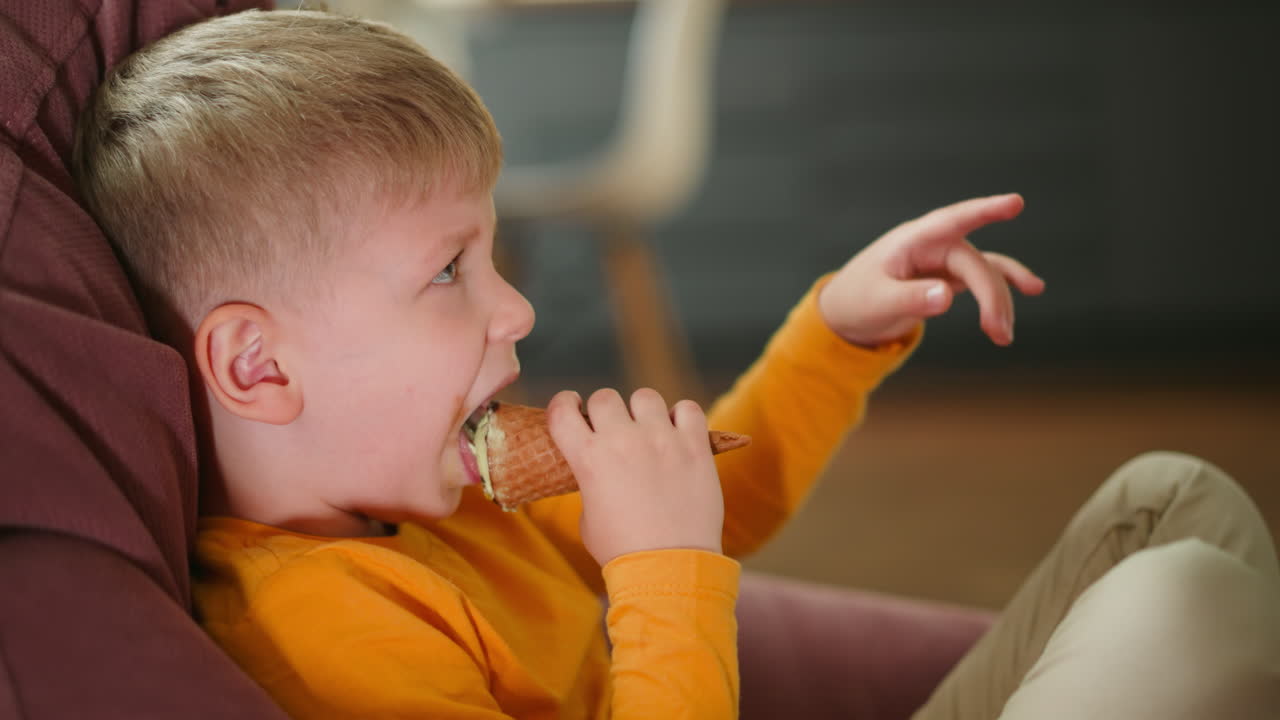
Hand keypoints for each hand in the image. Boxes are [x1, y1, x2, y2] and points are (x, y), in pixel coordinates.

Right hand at [546, 387, 723, 566]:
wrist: (669, 568)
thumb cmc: (622, 549)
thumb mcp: (588, 515)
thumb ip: (591, 480)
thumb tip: (600, 466)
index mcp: (588, 458)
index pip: (562, 409)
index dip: (564, 403)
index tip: (574, 407)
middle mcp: (622, 440)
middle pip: (605, 397)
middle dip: (607, 412)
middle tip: (616, 431)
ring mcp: (661, 439)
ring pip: (645, 396)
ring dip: (644, 411)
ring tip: (651, 432)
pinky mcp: (694, 446)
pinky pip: (687, 408)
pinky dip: (682, 417)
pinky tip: (679, 433)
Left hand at [818, 193, 1045, 347]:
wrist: (848, 313)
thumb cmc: (857, 301)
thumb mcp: (877, 303)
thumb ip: (910, 299)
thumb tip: (947, 296)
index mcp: (911, 240)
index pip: (951, 221)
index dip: (983, 211)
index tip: (1015, 203)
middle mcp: (933, 245)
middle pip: (975, 263)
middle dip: (992, 296)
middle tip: (999, 333)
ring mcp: (944, 259)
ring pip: (985, 272)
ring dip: (999, 301)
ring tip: (1004, 336)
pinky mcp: (950, 276)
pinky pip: (984, 277)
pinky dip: (1002, 289)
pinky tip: (1031, 289)